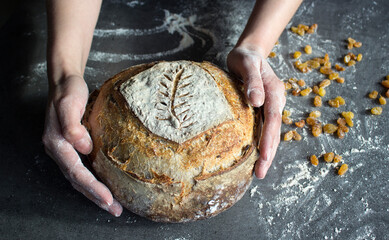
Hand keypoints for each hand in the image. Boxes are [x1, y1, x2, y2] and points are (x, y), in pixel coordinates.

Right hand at [42, 74, 122, 215]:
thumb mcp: (69, 103)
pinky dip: (94, 181)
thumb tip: (84, 148)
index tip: (109, 199)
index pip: (76, 173)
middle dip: (96, 197)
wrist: (65, 81)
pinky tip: (106, 186)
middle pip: (78, 181)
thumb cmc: (68, 91)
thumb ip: (73, 126)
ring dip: (95, 193)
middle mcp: (59, 151)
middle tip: (115, 210)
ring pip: (80, 178)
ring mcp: (65, 150)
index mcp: (57, 144)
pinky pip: (83, 170)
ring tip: (112, 205)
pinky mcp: (73, 147)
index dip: (92, 187)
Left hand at [227, 45, 285, 178]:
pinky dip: (261, 143)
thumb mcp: (246, 63)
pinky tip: (255, 155)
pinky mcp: (263, 109)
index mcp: (274, 91)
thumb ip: (252, 81)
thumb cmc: (245, 56)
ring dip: (266, 152)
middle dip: (269, 153)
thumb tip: (256, 102)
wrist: (249, 52)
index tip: (264, 155)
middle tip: (260, 174)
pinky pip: (264, 128)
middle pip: (275, 130)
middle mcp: (275, 101)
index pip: (273, 119)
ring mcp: (270, 106)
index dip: (269, 138)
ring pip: (271, 132)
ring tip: (259, 171)